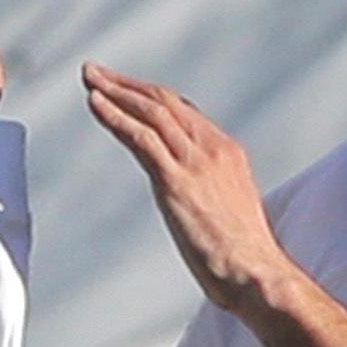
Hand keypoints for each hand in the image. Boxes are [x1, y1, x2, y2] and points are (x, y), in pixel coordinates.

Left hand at [74, 63, 296, 327]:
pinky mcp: (176, 181)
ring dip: (115, 92)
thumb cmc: (245, 259)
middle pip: (164, 102)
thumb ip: (210, 197)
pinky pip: (141, 137)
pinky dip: (115, 116)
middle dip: (127, 85)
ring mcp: (195, 162)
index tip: (126, 91)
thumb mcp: (229, 214)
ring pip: (150, 112)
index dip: (150, 97)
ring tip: (90, 80)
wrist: (256, 273)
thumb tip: (195, 206)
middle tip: (97, 73)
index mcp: (228, 153)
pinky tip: (95, 104)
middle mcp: (212, 148)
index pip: (184, 113)